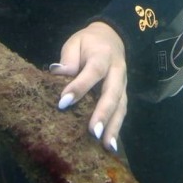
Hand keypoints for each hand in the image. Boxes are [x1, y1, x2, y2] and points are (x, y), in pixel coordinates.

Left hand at [51, 22, 126, 151]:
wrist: (112, 37)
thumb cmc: (88, 43)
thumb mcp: (75, 42)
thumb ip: (68, 58)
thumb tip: (58, 72)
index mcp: (103, 55)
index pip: (93, 71)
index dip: (79, 87)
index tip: (63, 103)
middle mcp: (117, 71)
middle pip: (112, 93)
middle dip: (103, 113)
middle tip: (92, 132)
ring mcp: (123, 84)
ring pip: (121, 106)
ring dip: (114, 126)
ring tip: (106, 146)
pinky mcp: (124, 94)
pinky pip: (122, 112)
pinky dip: (117, 129)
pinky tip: (110, 145)